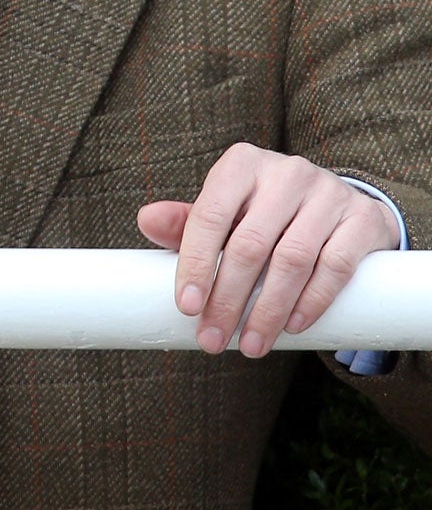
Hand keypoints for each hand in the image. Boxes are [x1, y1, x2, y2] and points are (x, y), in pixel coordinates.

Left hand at [138, 143, 398, 356]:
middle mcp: (286, 172)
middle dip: (228, 300)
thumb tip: (146, 220)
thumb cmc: (266, 212)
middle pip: (250, 245)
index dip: (196, 264)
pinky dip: (312, 302)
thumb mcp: (227, 211)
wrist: (340, 206)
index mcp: (241, 164)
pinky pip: (335, 266)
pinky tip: (293, 327)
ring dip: (268, 310)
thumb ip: (187, 222)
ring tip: (251, 345)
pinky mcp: (363, 218)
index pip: (210, 216)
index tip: (187, 308)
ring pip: (292, 260)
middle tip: (213, 339)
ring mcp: (329, 192)